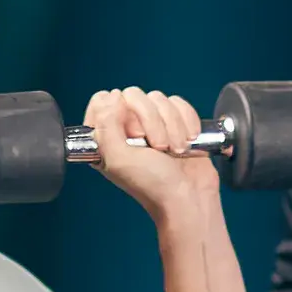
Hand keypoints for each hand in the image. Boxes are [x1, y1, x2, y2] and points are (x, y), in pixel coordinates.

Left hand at [83, 87, 215, 214]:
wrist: (189, 196)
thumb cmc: (153, 185)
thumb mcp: (118, 158)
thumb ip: (105, 124)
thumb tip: (113, 96)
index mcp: (106, 138)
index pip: (102, 101)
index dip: (118, 112)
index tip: (130, 134)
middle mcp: (127, 128)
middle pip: (134, 95)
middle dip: (151, 121)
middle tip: (157, 147)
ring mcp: (152, 124)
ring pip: (159, 99)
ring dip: (172, 126)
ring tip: (175, 150)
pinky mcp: (175, 122)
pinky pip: (179, 103)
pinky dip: (186, 122)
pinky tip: (187, 142)